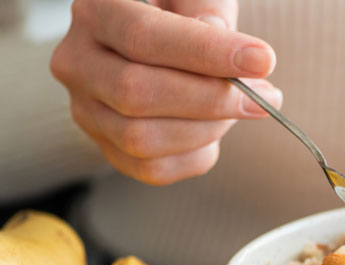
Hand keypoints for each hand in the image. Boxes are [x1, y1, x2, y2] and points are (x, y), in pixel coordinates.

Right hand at [51, 0, 281, 184]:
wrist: (160, 40)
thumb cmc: (181, 11)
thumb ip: (206, 6)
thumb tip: (216, 37)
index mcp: (96, 12)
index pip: (144, 37)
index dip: (206, 52)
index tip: (262, 60)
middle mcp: (78, 62)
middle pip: (136, 93)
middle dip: (211, 99)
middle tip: (266, 95)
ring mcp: (86, 110)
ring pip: (141, 139)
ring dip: (208, 129)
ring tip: (242, 106)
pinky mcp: (106, 146)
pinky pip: (152, 169)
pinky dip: (196, 155)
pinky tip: (216, 129)